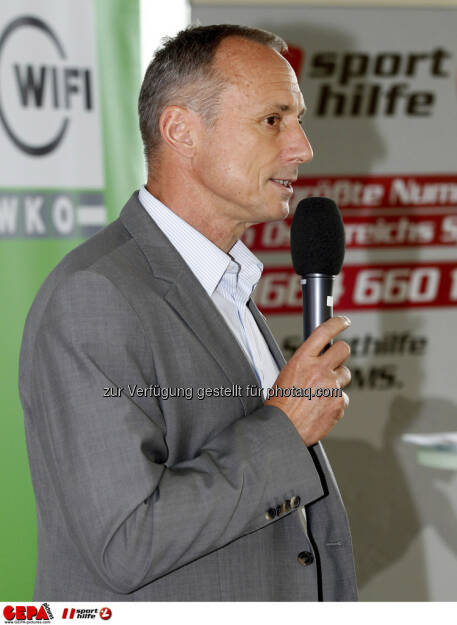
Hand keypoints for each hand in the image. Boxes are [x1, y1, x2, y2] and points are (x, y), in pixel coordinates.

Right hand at [265, 316, 350, 445]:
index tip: (344, 322)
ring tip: (320, 392)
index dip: (337, 323)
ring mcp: (331, 386)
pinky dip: (335, 402)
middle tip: (335, 361)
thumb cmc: (280, 404)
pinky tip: (321, 407)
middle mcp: (319, 369)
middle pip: (344, 350)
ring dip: (336, 381)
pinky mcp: (339, 402)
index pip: (324, 332)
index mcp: (302, 359)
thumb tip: (319, 359)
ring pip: (345, 375)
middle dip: (341, 354)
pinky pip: (343, 397)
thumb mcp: (287, 374)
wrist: (283, 428)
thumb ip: (306, 364)